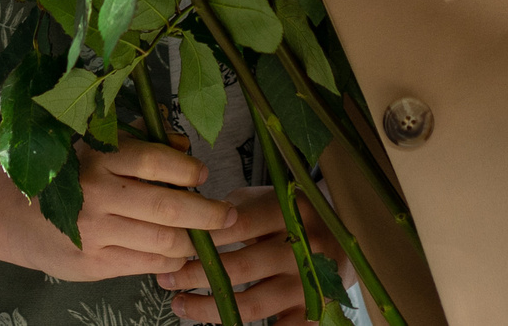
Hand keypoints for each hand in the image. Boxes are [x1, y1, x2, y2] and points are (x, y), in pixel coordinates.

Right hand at [0, 138, 238, 282]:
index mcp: (99, 158)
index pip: (155, 162)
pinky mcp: (93, 264)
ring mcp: (95, 233)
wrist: (8, 212)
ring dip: (193, 241)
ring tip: (204, 236)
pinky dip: (170, 259)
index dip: (188, 170)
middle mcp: (98, 194)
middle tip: (228, 215)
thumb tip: (186, 149)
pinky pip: (147, 264)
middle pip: (168, 208)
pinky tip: (176, 252)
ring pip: (163, 242)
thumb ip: (139, 146)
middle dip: (208, 214)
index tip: (202, 175)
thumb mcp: (96, 148)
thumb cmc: (63, 173)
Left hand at [160, 187, 343, 323]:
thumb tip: (187, 223)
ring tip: (180, 304)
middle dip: (195, 275)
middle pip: (240, 269)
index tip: (172, 244)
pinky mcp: (315, 310)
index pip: (236, 226)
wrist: (342, 232)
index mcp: (290, 211)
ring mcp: (311, 284)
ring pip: (252, 306)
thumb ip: (232, 208)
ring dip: (209, 308)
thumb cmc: (290, 212)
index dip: (202, 237)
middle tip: (166, 278)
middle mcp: (304, 249)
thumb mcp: (266, 197)